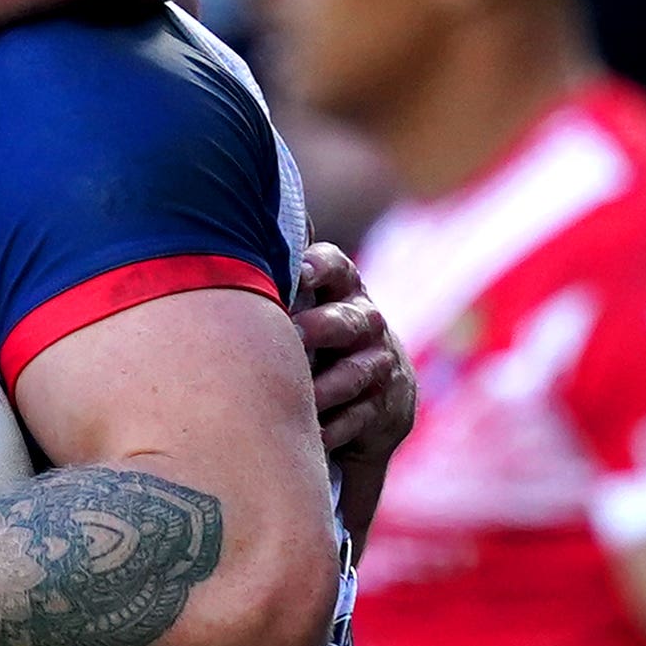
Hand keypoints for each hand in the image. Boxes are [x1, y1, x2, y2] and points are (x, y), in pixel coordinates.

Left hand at [295, 240, 411, 473]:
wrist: (376, 395)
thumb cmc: (317, 339)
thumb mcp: (304, 303)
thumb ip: (285, 270)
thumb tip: (260, 208)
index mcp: (343, 290)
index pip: (335, 268)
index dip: (320, 266)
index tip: (302, 269)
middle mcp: (366, 323)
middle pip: (347, 321)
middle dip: (321, 328)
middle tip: (295, 336)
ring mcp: (379, 366)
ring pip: (354, 374)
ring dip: (327, 388)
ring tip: (304, 399)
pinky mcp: (386, 410)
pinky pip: (358, 420)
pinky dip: (334, 430)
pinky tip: (312, 438)